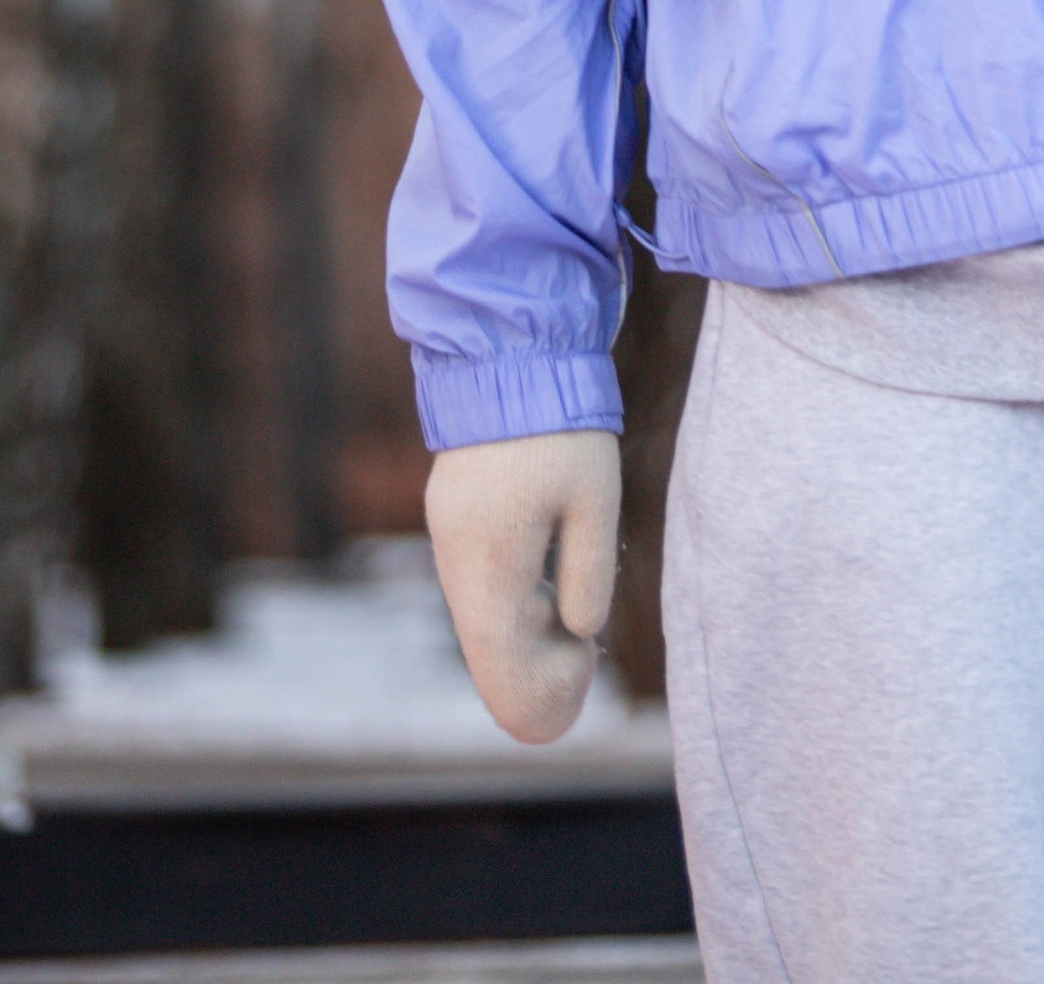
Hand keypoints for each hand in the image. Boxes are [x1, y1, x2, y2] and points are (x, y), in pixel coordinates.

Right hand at [426, 429, 621, 741]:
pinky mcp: (455, 519)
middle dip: (526, 676)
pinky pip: (478, 586)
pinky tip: (548, 606)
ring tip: (574, 647)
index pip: (499, 651)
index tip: (578, 686)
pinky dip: (511, 608)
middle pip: (483, 644)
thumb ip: (588, 570)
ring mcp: (449, 537)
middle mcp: (456, 555)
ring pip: (479, 616)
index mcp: (488, 555)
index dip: (533, 686)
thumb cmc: (560, 427)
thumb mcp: (593, 497)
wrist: (508, 356)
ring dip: (521, 640)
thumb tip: (580, 631)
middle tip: (580, 679)